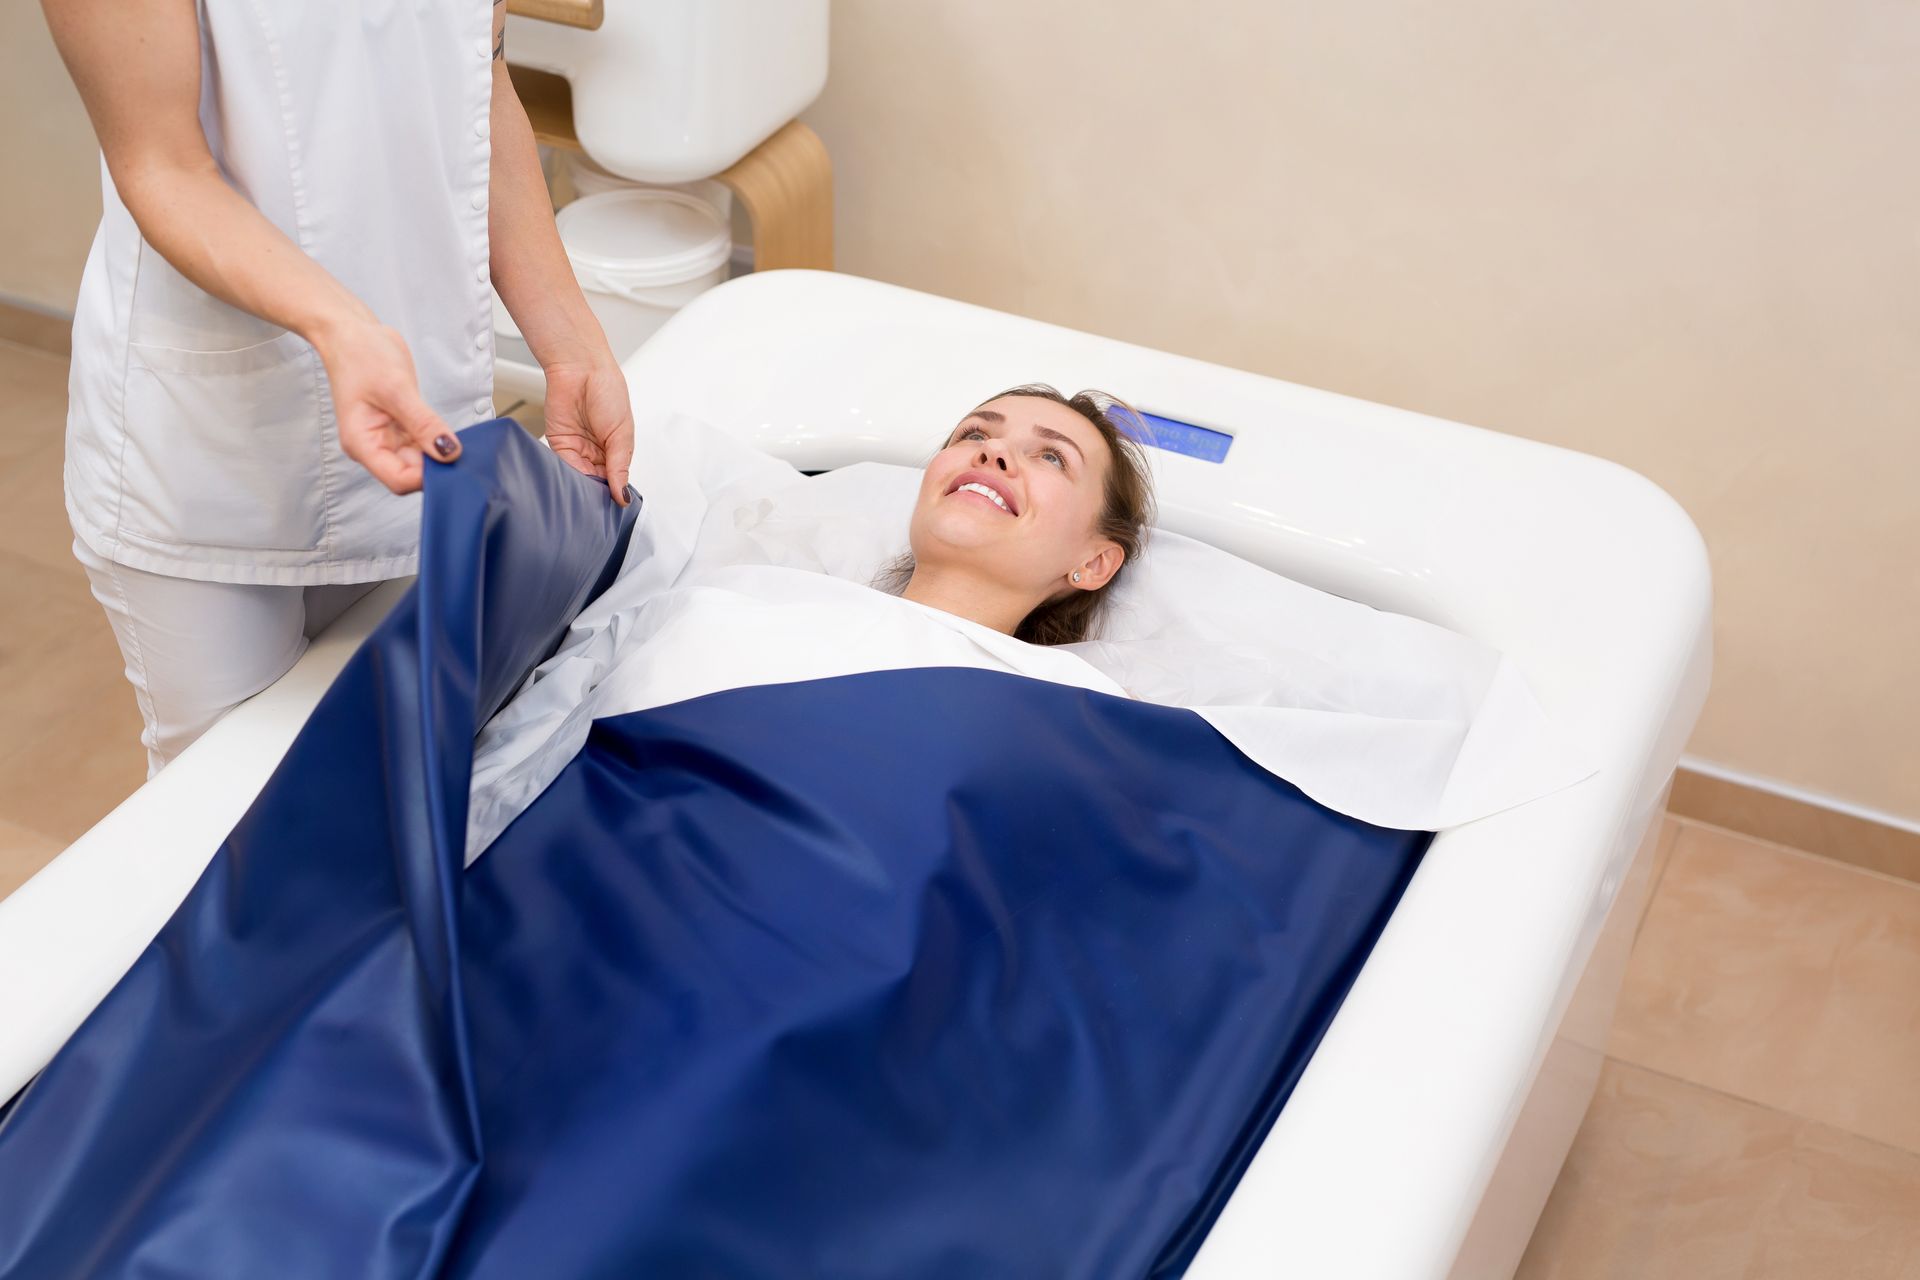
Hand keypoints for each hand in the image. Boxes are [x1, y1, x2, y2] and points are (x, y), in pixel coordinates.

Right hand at [312, 314, 460, 493]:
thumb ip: (423, 423)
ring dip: (438, 452)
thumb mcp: (397, 389)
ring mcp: (386, 438)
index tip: (451, 458)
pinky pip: (421, 443)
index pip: (399, 480)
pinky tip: (446, 430)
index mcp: (362, 443)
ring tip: (455, 436)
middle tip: (460, 447)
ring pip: (420, 460)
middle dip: (436, 464)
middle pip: (411, 474)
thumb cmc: (360, 356)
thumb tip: (448, 452)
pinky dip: (435, 439)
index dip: (427, 476)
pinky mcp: (398, 427)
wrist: (352, 333)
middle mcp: (373, 446)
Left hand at [541, 354, 634, 504]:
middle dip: (597, 494)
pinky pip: (562, 467)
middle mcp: (597, 451)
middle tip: (598, 508)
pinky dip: (567, 477)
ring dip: (582, 488)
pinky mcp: (558, 444)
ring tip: (586, 497)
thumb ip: (620, 466)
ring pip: (579, 478)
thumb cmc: (608, 392)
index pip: (615, 480)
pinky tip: (573, 484)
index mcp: (616, 449)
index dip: (614, 493)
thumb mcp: (622, 434)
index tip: (614, 508)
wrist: (580, 369)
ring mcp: (577, 449)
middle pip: (596, 482)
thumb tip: (623, 494)